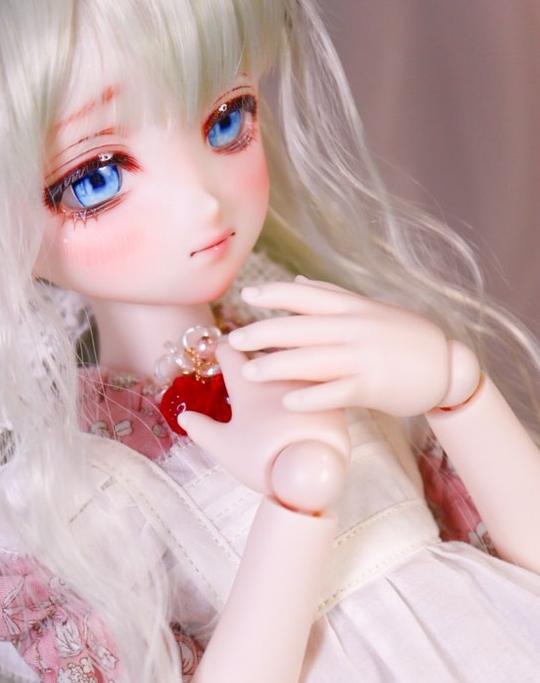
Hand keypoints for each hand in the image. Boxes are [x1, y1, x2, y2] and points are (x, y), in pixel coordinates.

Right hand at [178, 342, 349, 509]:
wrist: (311, 472)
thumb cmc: (262, 459)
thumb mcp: (223, 446)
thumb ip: (201, 429)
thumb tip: (183, 416)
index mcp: (248, 381)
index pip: (231, 350)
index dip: (222, 350)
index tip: (219, 352)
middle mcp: (278, 372)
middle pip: (262, 350)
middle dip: (251, 352)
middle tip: (245, 362)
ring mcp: (307, 380)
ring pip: (292, 359)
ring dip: (282, 362)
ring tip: (276, 372)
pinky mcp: (333, 393)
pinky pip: (317, 377)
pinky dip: (307, 378)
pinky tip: (306, 390)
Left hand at [230, 277, 477, 415]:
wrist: (447, 367)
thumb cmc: (404, 338)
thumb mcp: (371, 310)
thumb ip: (334, 297)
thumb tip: (298, 280)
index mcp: (353, 307)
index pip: (307, 296)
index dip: (276, 294)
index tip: (247, 295)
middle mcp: (355, 328)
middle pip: (301, 328)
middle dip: (264, 333)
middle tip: (235, 341)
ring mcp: (363, 357)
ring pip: (313, 360)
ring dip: (278, 366)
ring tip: (248, 373)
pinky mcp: (373, 386)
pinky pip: (336, 391)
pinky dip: (312, 396)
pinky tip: (287, 401)